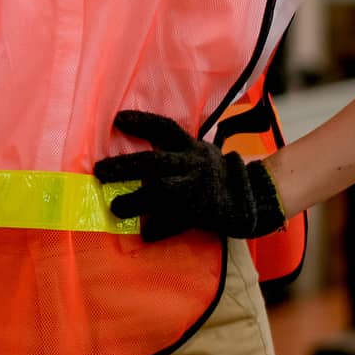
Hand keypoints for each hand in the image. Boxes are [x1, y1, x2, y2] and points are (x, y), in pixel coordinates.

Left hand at [93, 110, 285, 242]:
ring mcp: (198, 188)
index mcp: (192, 148)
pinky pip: (177, 221)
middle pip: (153, 162)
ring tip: (115, 207)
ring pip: (161, 191)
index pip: (165, 128)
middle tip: (99, 171)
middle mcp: (193, 164)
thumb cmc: (218, 174)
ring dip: (135, 200)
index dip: (142, 121)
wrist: (255, 198)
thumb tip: (139, 145)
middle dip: (124, 166)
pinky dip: (161, 228)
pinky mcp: (203, 212)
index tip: (117, 119)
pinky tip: (145, 235)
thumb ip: (175, 151)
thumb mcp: (201, 153)